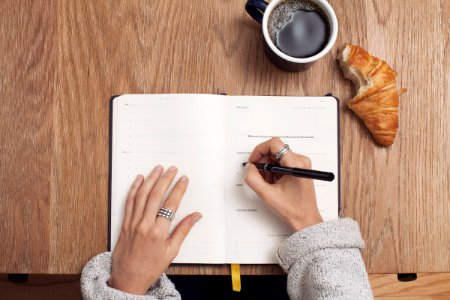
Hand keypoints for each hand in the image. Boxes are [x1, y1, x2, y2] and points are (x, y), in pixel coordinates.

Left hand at [108, 165, 201, 294]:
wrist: (128, 279)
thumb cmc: (150, 268)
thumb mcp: (172, 251)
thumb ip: (183, 230)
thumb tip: (196, 216)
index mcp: (158, 233)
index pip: (171, 204)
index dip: (178, 189)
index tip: (183, 180)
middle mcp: (144, 225)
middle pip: (156, 195)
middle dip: (165, 179)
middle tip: (172, 169)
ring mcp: (132, 223)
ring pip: (142, 195)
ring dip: (150, 179)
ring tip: (158, 169)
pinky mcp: (124, 223)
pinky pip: (129, 202)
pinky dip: (134, 188)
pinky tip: (139, 179)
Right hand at [244, 138, 322, 230]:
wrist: (306, 220)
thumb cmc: (293, 209)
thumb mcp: (267, 195)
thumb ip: (253, 178)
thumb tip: (249, 167)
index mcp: (295, 164)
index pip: (274, 144)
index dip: (260, 150)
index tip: (254, 161)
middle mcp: (300, 160)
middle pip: (275, 150)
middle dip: (263, 162)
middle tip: (259, 175)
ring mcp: (301, 164)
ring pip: (277, 157)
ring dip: (268, 168)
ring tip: (268, 183)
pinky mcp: (299, 169)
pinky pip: (282, 163)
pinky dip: (274, 171)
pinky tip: (273, 184)